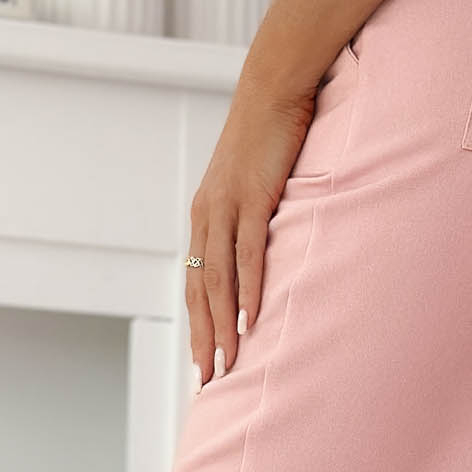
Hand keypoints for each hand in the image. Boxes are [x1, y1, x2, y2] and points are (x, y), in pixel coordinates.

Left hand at [185, 73, 318, 386]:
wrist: (274, 90)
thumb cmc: (269, 139)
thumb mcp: (254, 186)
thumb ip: (252, 221)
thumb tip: (263, 256)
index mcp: (205, 218)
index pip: (197, 283)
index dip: (197, 326)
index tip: (202, 364)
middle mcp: (207, 216)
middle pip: (201, 290)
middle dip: (203, 339)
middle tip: (208, 381)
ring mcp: (227, 207)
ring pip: (219, 279)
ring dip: (223, 325)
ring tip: (227, 362)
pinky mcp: (252, 197)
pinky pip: (248, 253)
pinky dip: (248, 289)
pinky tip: (250, 319)